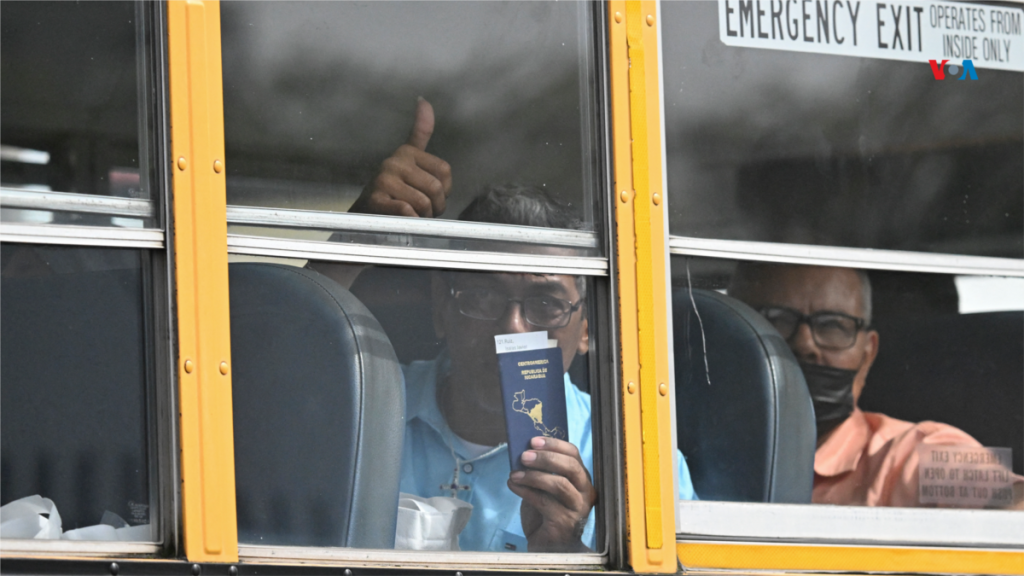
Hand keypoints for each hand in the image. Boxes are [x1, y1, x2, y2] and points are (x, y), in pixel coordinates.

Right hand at [348, 98, 452, 217]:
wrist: (364, 216)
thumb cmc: (393, 193)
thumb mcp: (409, 161)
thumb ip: (420, 133)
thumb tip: (424, 100)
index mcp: (406, 152)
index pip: (444, 170)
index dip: (445, 190)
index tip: (433, 195)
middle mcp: (394, 161)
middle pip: (436, 188)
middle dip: (436, 206)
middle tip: (424, 212)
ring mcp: (384, 180)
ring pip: (423, 202)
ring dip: (423, 217)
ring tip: (413, 216)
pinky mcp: (376, 198)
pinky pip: (407, 210)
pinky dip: (410, 220)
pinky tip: (403, 220)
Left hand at [507, 436, 596, 551]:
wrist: (549, 546)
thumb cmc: (546, 513)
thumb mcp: (544, 487)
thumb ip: (541, 471)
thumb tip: (523, 450)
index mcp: (581, 478)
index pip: (574, 454)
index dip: (554, 444)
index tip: (533, 440)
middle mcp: (585, 491)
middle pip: (570, 467)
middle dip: (546, 458)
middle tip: (524, 455)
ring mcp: (578, 508)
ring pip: (559, 484)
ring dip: (534, 476)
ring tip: (514, 474)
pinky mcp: (565, 522)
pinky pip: (545, 502)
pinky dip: (526, 491)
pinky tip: (513, 485)